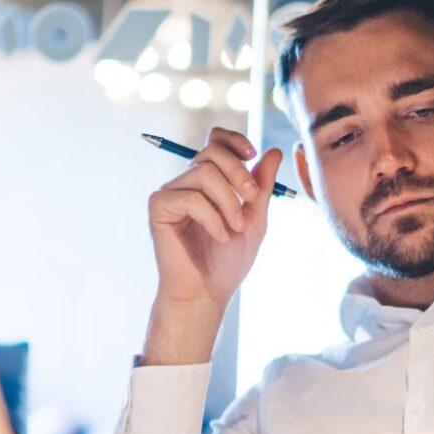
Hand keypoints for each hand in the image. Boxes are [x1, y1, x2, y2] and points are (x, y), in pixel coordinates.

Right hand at [142, 128, 283, 364]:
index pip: (215, 141)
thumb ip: (262, 186)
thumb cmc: (227, 261)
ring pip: (203, 173)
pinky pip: (190, 197)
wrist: (207, 293)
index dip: (234, 140)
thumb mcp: (255, 219)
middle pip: (211, 152)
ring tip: (235, 229)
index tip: (252, 154)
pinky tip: (219, 237)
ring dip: (228, 202)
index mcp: (208, 181)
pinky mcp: (159, 208)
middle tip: (253, 199)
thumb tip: (275, 151)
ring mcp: (171, 194)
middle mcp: (187, 182)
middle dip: (238, 173)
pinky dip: (212, 218)